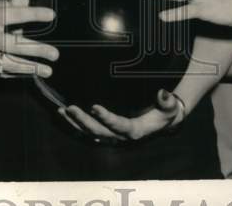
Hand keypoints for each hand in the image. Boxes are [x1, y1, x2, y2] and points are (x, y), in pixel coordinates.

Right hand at [0, 0, 57, 76]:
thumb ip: (0, 2)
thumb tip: (21, 0)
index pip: (16, 15)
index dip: (35, 14)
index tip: (51, 15)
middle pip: (17, 45)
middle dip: (39, 50)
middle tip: (56, 54)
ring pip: (11, 64)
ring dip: (31, 68)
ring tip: (48, 71)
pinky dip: (14, 73)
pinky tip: (26, 74)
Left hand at [59, 89, 183, 141]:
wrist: (162, 122)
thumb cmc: (165, 112)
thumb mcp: (170, 108)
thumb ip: (167, 102)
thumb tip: (162, 93)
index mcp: (135, 131)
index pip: (119, 126)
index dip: (106, 118)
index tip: (95, 107)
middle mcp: (120, 137)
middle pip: (98, 131)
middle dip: (83, 121)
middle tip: (70, 108)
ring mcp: (111, 136)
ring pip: (89, 133)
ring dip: (74, 123)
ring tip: (61, 111)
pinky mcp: (106, 132)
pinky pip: (88, 131)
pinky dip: (75, 124)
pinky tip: (64, 114)